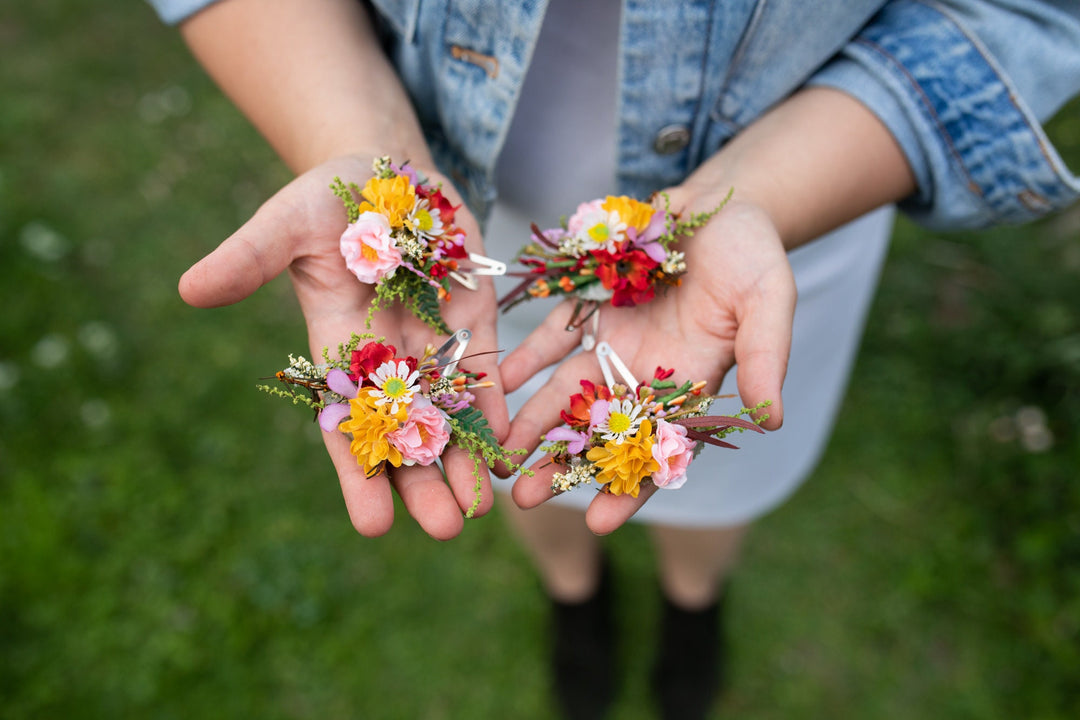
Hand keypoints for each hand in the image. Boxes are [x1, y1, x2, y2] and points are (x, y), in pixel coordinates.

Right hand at [179, 154, 506, 539]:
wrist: (385, 174)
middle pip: (407, 434)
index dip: (359, 474)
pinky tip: (509, 449)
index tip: (372, 526)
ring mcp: (434, 344)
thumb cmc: (326, 199)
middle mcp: (388, 360)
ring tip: (480, 507)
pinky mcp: (473, 323)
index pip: (348, 425)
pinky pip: (486, 374)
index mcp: (339, 348)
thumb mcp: (285, 224)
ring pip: (451, 415)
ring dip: (465, 460)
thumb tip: (189, 289)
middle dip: (424, 482)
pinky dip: (495, 409)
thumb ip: (248, 258)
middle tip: (445, 529)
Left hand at [497, 186, 795, 534]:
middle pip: (601, 430)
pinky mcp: (587, 307)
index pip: (659, 447)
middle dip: (564, 465)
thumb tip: (773, 419)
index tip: (598, 523)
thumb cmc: (753, 252)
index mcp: (691, 382)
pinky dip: (523, 360)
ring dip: (533, 422)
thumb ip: (766, 356)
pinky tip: (494, 385)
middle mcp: (646, 372)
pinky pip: (548, 339)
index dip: (631, 486)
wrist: (720, 203)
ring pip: (566, 393)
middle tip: (525, 501)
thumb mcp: (768, 299)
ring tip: (500, 457)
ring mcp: (612, 341)